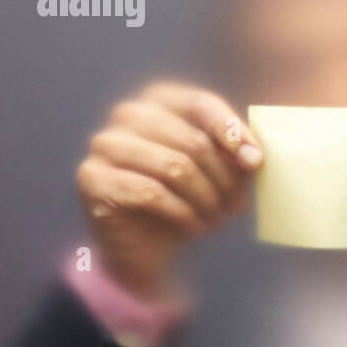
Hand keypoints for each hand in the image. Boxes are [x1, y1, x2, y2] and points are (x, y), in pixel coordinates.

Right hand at [75, 81, 262, 299]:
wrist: (146, 246)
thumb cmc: (185, 199)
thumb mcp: (217, 172)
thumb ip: (235, 154)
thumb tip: (252, 155)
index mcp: (158, 100)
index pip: (201, 103)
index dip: (232, 133)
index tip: (255, 162)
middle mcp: (127, 114)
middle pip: (192, 140)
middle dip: (223, 177)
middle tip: (237, 205)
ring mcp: (104, 144)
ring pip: (174, 167)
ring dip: (206, 198)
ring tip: (219, 218)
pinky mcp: (91, 178)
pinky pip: (151, 193)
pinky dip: (183, 214)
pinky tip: (196, 227)